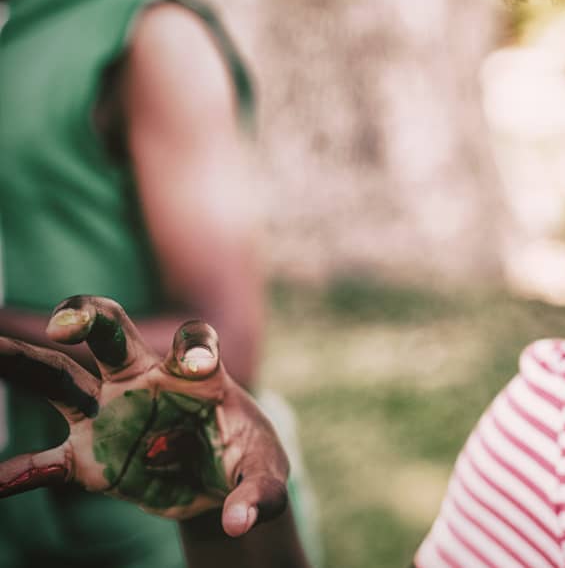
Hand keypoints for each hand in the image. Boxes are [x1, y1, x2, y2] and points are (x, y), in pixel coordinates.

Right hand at [0, 296, 287, 535]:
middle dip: (87, 317)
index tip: (197, 365)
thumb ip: (256, 493)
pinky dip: (20, 474)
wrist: (217, 483)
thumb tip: (237, 523)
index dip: (195, 348)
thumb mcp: (265, 473)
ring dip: (22, 363)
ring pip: (60, 378)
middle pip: (112, 334)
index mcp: (196, 377)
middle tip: (63, 323)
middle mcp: (144, 382)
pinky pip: (46, 464)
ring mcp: (109, 414)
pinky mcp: (88, 456)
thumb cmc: (244, 458)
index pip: (194, 342)